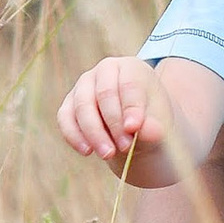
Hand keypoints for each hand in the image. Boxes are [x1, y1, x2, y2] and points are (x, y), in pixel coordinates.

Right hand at [58, 56, 173, 176]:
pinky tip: (87, 152)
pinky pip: (66, 118)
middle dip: (114, 123)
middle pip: (104, 94)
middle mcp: (105, 70)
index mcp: (131, 67)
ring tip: (108, 154)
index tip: (134, 128)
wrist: (133, 128)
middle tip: (125, 147)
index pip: (129, 84)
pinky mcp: (69, 104)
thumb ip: (153, 127)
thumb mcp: (158, 123)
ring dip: (94, 133)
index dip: (131, 107)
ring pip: (82, 107)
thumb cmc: (149, 119)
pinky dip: (75, 136)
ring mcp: (83, 85)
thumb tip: (147, 132)